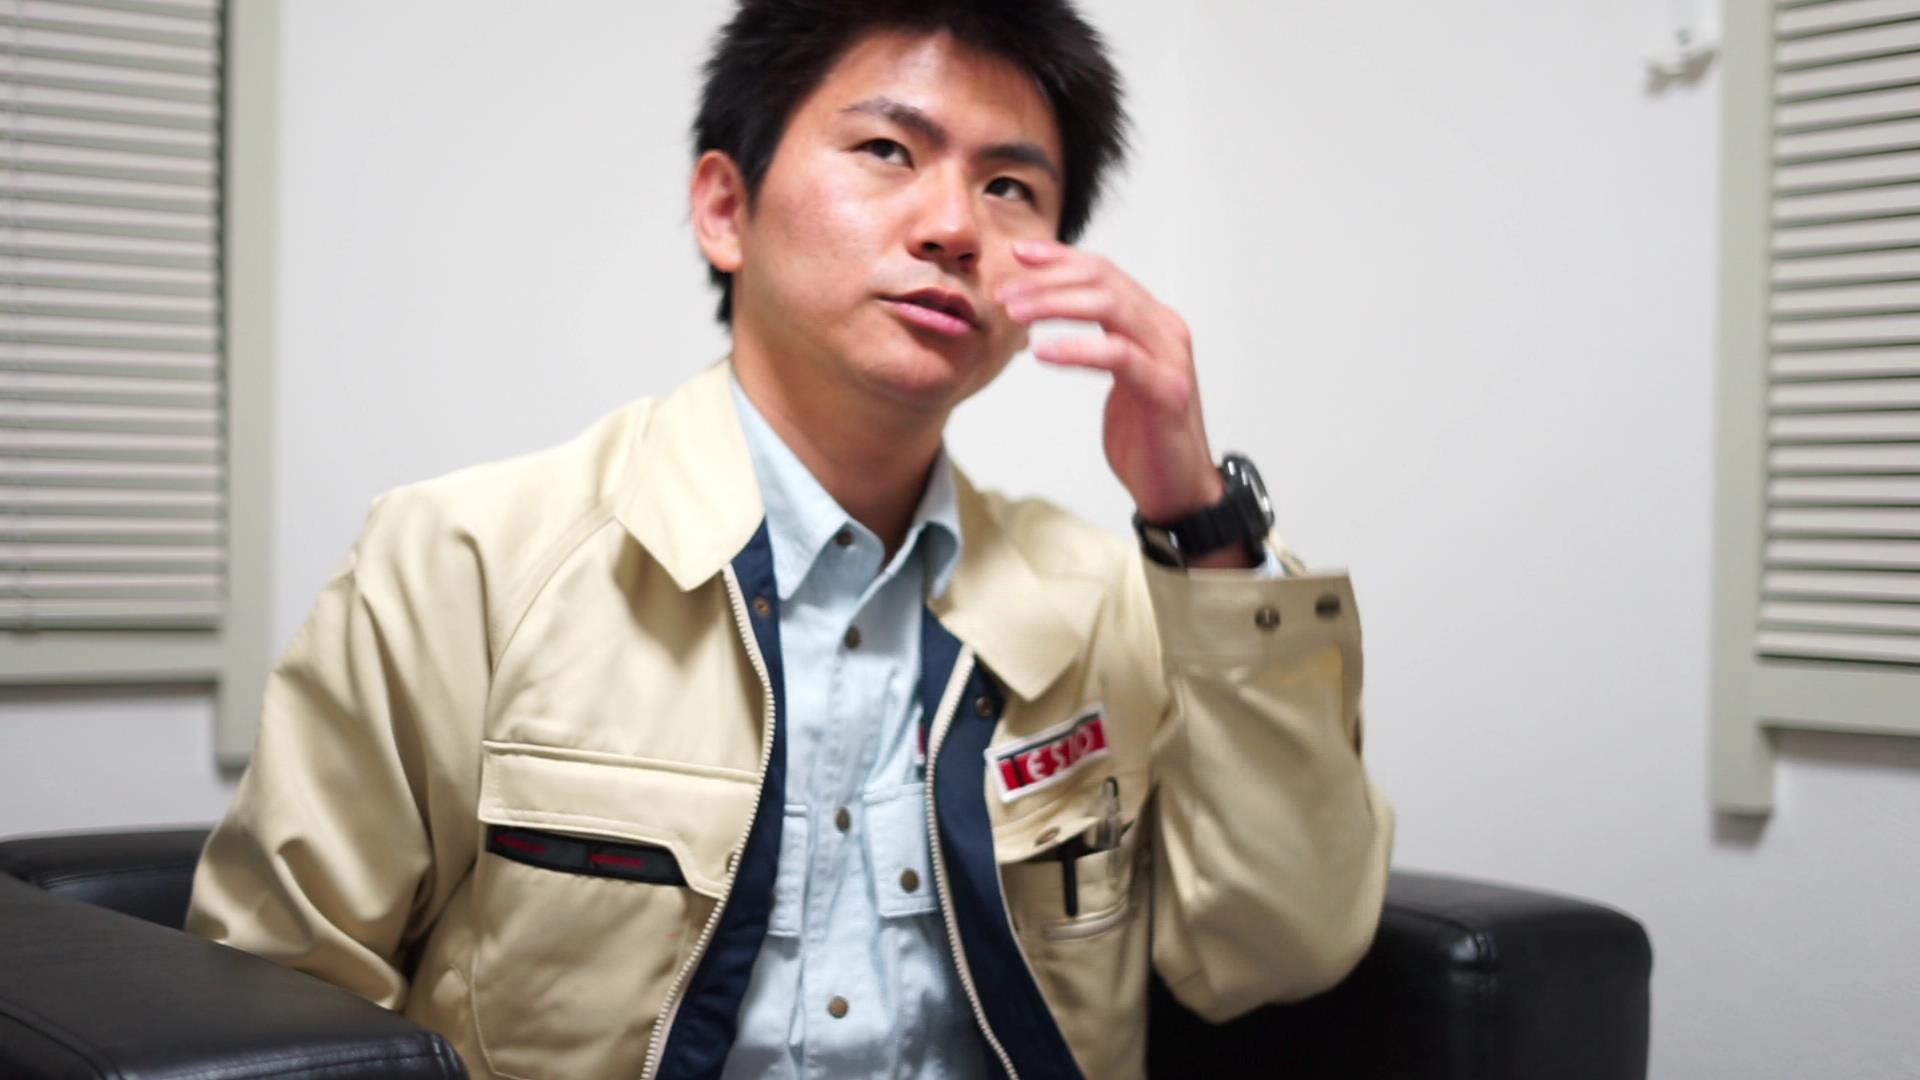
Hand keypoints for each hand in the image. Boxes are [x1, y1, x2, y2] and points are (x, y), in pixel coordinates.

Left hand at [995, 240, 1224, 525]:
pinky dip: (1077, 348)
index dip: (1061, 258)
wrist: (1178, 489)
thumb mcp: (1118, 377)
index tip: (1020, 254)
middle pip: (1103, 280)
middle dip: (1048, 280)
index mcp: (1153, 321)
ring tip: (1015, 315)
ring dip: (1055, 304)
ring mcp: (1170, 357)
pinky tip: (1043, 353)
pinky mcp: (1166, 390)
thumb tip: (1051, 318)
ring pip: (1110, 306)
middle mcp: (1165, 329)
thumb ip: (1097, 343)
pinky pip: (1118, 355)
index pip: (1105, 271)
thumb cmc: (1145, 436)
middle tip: (1005, 294)